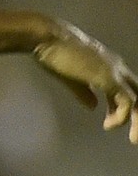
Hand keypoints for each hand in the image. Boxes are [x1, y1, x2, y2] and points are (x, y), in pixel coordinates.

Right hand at [33, 24, 137, 141]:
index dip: (120, 107)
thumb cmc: (53, 52)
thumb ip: (84, 91)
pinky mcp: (110, 78)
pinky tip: (109, 124)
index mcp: (108, 65)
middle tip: (133, 137)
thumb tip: (93, 107)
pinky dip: (122, 117)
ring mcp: (115, 72)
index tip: (109, 121)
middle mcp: (117, 67)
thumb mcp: (70, 76)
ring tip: (131, 138)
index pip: (127, 88)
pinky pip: (128, 103)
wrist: (47, 37)